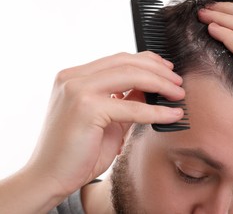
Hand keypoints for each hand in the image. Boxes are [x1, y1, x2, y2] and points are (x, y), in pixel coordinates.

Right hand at [25, 52, 184, 199]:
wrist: (49, 177)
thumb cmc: (77, 151)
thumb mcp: (107, 119)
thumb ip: (125, 100)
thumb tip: (150, 89)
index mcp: (75, 77)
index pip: (119, 59)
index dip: (148, 61)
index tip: (167, 69)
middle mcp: (73, 78)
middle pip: (127, 62)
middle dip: (159, 70)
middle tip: (178, 82)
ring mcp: (77, 90)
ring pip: (131, 76)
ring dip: (161, 84)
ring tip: (178, 94)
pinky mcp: (86, 109)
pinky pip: (132, 106)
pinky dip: (156, 110)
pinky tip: (172, 114)